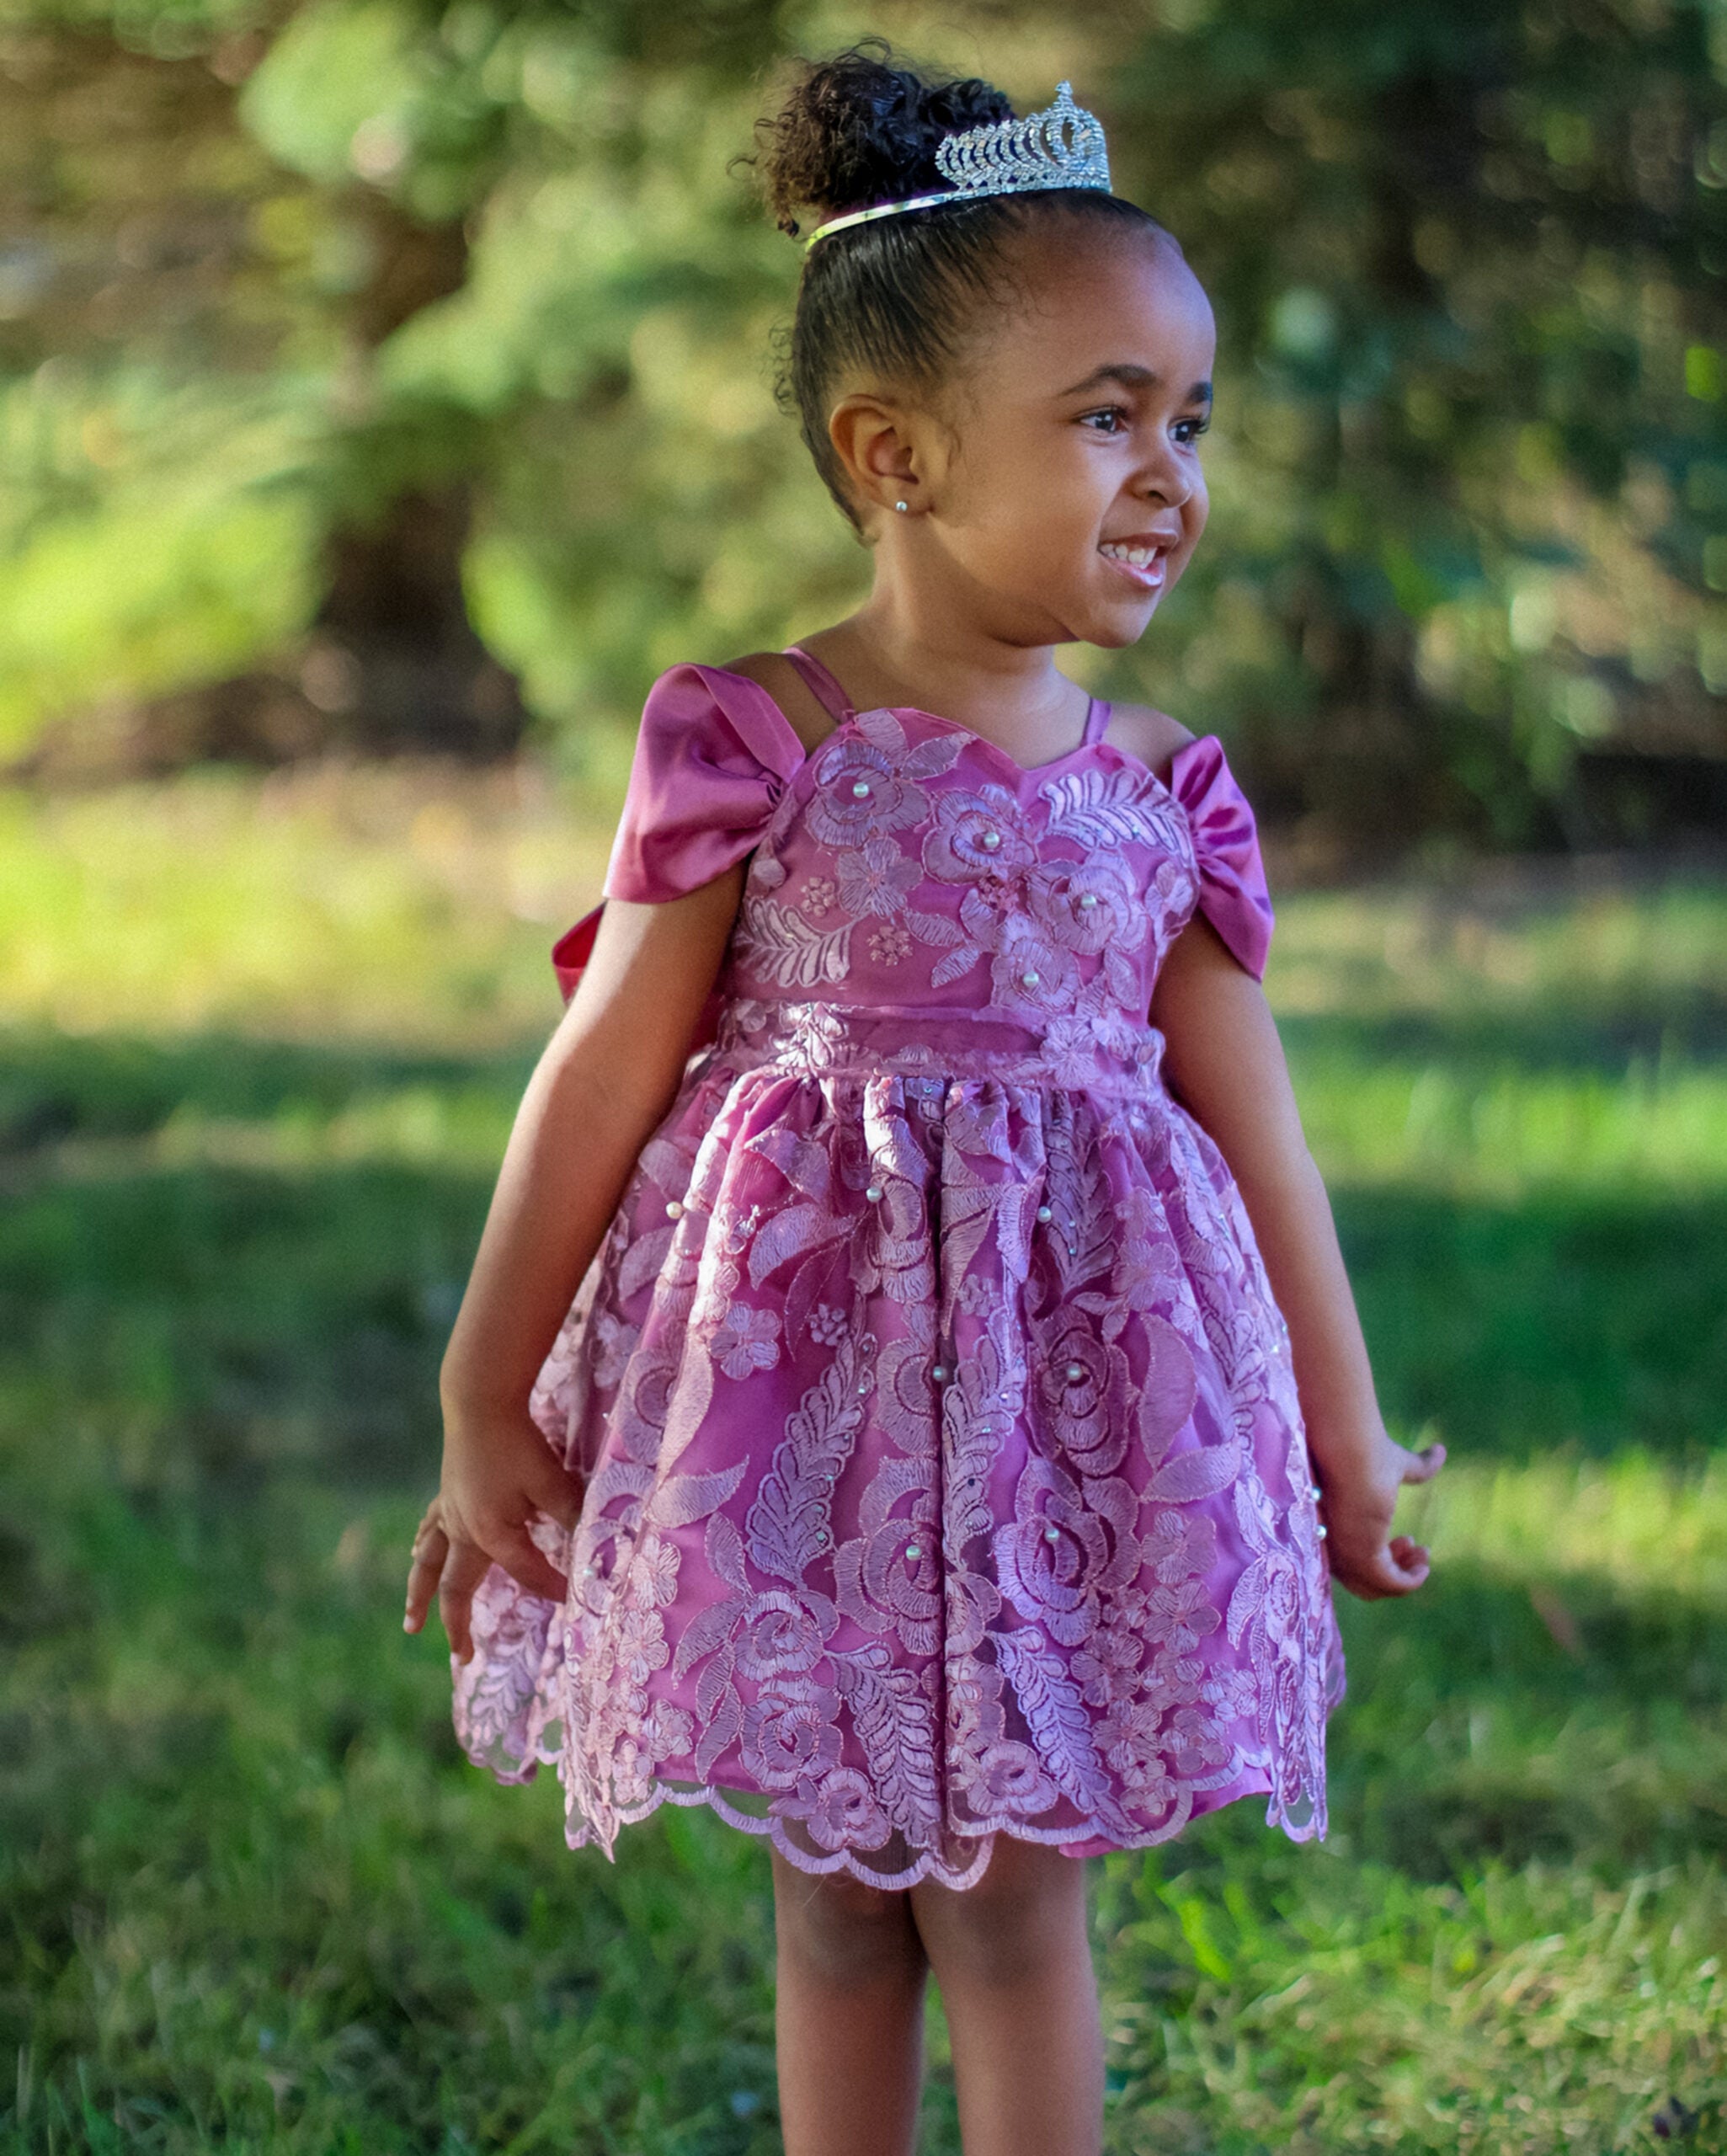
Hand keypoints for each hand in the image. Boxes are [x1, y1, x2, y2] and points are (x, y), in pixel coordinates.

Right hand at [403, 1407, 587, 1661]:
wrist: (480, 1401)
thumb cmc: (518, 1443)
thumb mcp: (553, 1482)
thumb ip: (573, 1516)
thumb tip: (597, 1545)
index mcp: (491, 1535)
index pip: (528, 1574)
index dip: (553, 1588)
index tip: (575, 1602)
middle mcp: (463, 1531)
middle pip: (457, 1589)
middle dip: (459, 1625)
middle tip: (462, 1659)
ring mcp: (449, 1514)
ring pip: (429, 1565)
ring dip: (420, 1596)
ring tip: (411, 1624)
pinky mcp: (446, 1494)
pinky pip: (429, 1532)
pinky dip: (423, 1549)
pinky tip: (417, 1554)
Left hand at [1316, 1430, 1445, 1600]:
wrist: (1353, 1450)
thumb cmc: (1367, 1452)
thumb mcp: (1397, 1465)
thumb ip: (1418, 1467)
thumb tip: (1441, 1451)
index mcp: (1334, 1530)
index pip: (1353, 1561)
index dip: (1384, 1556)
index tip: (1408, 1539)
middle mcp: (1333, 1548)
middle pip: (1363, 1580)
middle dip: (1394, 1569)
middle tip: (1417, 1548)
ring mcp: (1345, 1554)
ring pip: (1375, 1588)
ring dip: (1404, 1577)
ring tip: (1422, 1554)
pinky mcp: (1361, 1556)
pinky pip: (1388, 1584)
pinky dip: (1409, 1582)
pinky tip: (1424, 1566)